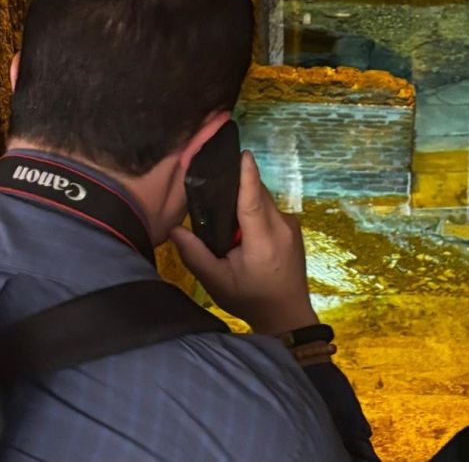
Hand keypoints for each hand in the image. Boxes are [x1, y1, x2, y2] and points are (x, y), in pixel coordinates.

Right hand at [170, 150, 318, 335]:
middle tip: (214, 184)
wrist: (287, 314)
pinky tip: (241, 225)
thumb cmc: (251, 299)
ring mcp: (291, 226)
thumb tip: (174, 228)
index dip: (248, 175)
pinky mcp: (294, 228)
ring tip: (224, 210)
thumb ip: (195, 254)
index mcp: (263, 240)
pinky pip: (271, 209)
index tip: (242, 154)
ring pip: (265, 200)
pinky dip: (256, 210)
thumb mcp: (217, 281)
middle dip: (238, 187)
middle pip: (258, 194)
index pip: (254, 199)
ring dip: (247, 200)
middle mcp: (282, 227)